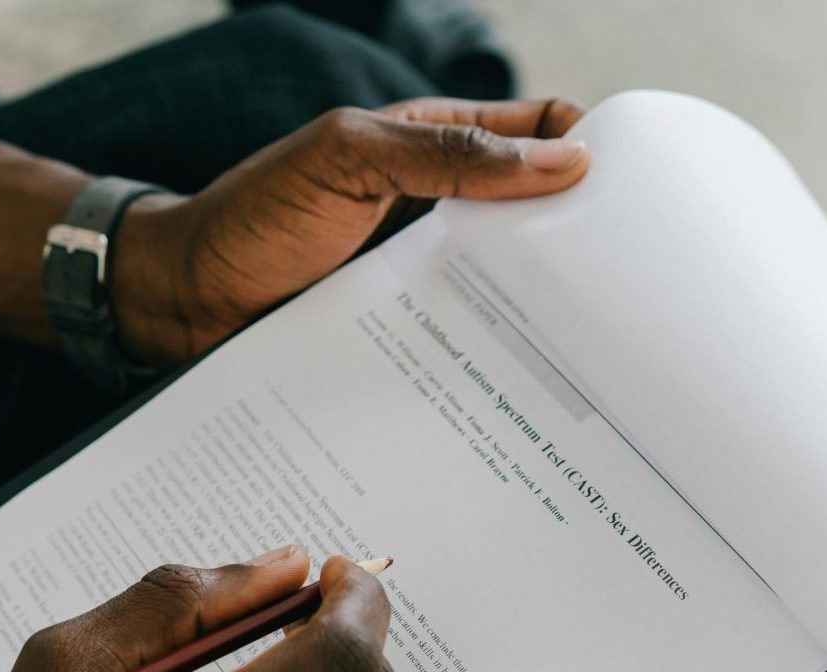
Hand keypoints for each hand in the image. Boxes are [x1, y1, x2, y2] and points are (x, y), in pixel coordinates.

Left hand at [115, 97, 586, 365]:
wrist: (186, 299)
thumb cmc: (255, 216)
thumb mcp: (348, 159)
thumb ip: (447, 155)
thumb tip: (564, 164)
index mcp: (433, 147)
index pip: (536, 136)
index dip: (589, 150)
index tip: (640, 191)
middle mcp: (437, 211)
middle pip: (532, 217)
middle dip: (580, 241)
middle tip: (633, 285)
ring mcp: (422, 274)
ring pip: (504, 284)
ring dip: (543, 307)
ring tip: (596, 346)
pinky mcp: (405, 331)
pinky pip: (464, 335)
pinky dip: (498, 350)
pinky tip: (527, 381)